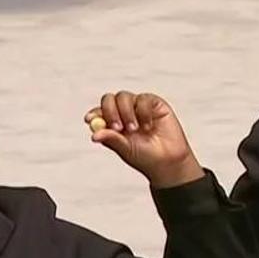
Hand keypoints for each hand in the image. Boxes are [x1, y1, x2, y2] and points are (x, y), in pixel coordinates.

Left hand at [85, 91, 203, 188]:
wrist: (168, 160)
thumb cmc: (145, 157)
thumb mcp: (125, 149)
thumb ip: (111, 139)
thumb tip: (94, 135)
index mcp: (113, 124)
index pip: (99, 112)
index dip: (94, 113)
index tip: (89, 119)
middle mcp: (123, 112)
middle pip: (109, 99)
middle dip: (110, 111)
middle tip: (117, 126)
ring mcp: (137, 106)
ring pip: (124, 97)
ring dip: (127, 113)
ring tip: (135, 130)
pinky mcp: (153, 103)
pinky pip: (142, 99)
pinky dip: (143, 112)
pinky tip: (149, 126)